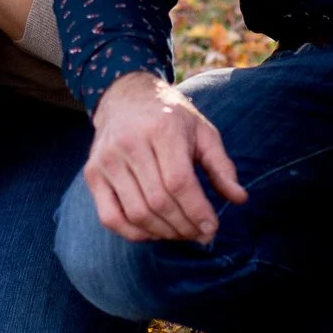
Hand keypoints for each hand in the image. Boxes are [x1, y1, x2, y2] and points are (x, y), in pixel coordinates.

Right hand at [85, 72, 249, 243]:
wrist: (126, 97)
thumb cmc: (171, 117)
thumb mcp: (202, 132)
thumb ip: (221, 166)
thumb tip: (240, 199)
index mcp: (162, 129)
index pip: (179, 182)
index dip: (197, 211)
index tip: (212, 228)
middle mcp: (130, 143)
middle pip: (159, 201)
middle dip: (184, 226)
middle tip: (199, 234)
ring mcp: (107, 159)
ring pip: (136, 213)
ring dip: (163, 233)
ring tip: (181, 233)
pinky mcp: (93, 174)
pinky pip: (111, 217)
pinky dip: (134, 233)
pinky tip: (153, 232)